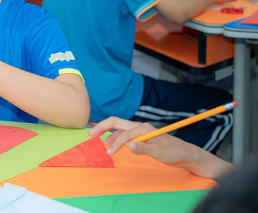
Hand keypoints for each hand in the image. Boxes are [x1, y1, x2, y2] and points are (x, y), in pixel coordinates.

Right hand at [88, 117, 232, 178]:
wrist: (185, 154)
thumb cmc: (174, 152)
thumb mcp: (160, 153)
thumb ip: (144, 149)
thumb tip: (129, 146)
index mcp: (143, 129)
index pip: (124, 134)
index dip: (115, 143)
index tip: (109, 153)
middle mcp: (139, 127)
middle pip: (116, 122)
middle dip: (102, 127)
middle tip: (90, 134)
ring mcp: (139, 131)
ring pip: (118, 128)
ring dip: (107, 132)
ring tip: (97, 140)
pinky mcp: (139, 136)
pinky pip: (122, 133)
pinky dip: (113, 137)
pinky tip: (110, 143)